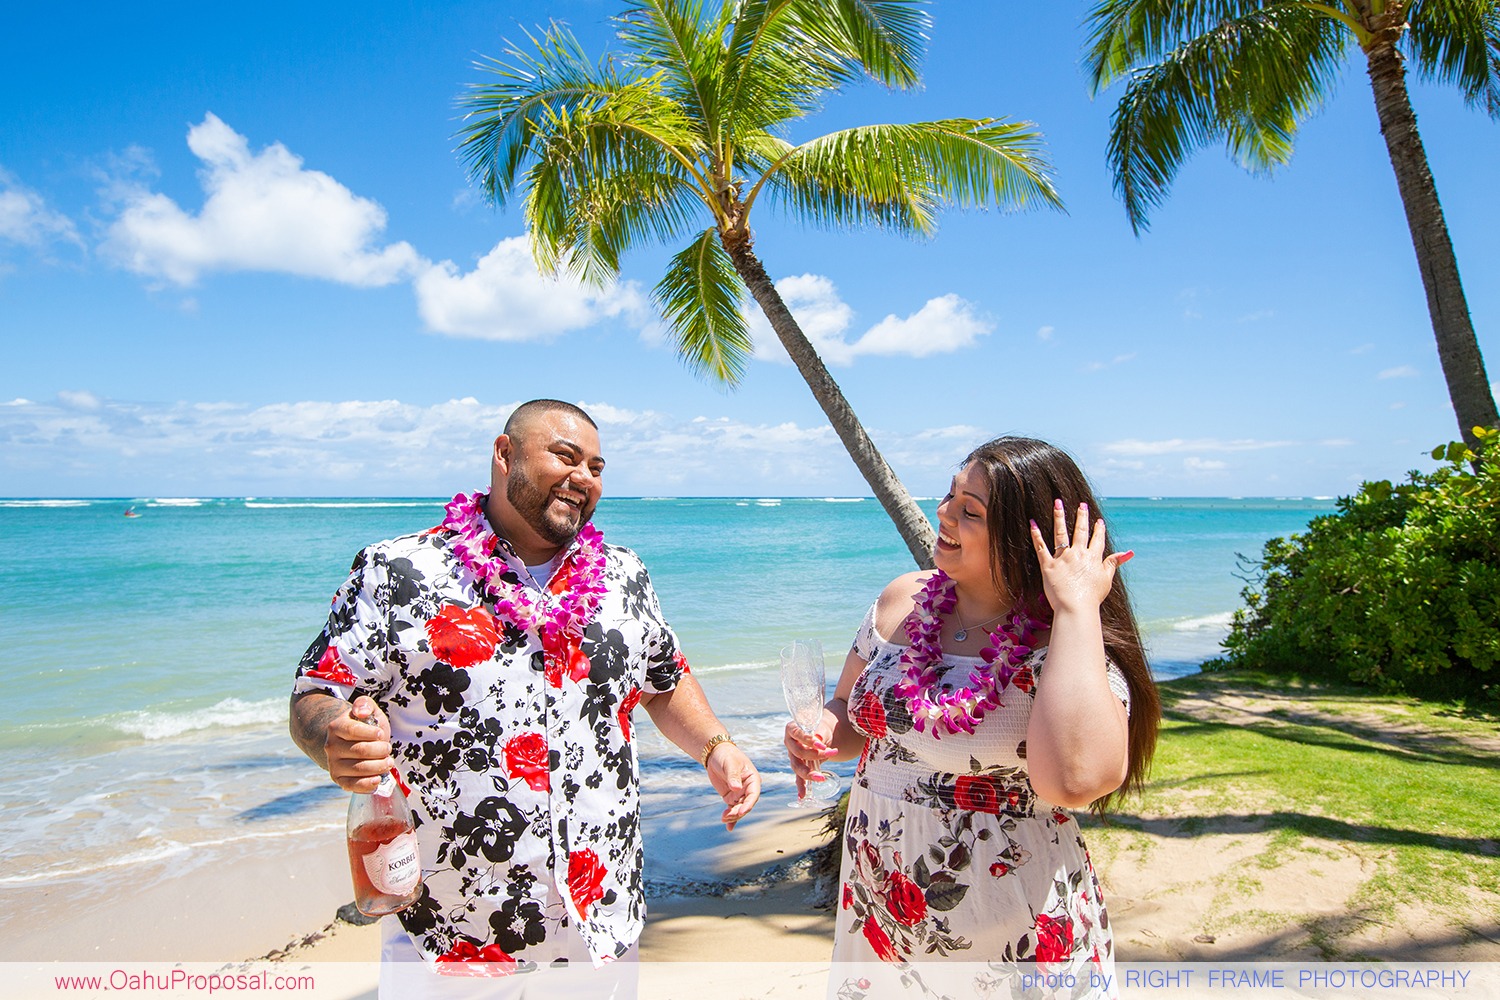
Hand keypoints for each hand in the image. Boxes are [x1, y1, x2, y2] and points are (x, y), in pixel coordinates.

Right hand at [325, 695, 394, 792]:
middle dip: (380, 750)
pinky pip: (352, 785)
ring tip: (388, 762)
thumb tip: (361, 712)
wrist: (354, 742)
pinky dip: (367, 785)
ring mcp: (333, 764)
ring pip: (359, 769)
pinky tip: (378, 780)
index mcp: (336, 727)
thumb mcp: (368, 710)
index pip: (353, 730)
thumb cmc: (366, 726)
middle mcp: (331, 746)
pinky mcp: (339, 779)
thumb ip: (365, 704)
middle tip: (388, 749)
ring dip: (379, 766)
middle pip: (360, 750)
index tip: (382, 734)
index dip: (372, 733)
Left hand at [705, 743, 760, 830]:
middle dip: (738, 812)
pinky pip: (732, 809)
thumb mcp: (729, 763)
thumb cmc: (726, 755)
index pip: (754, 794)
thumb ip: (733, 775)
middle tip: (728, 816)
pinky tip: (729, 828)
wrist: (716, 754)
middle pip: (746, 804)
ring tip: (723, 819)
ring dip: (733, 816)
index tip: (741, 811)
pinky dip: (731, 818)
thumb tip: (735, 788)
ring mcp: (740, 794)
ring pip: (739, 809)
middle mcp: (748, 788)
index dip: (749, 804)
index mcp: (753, 779)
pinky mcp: (731, 797)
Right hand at [783, 718, 836, 798]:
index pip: (797, 734)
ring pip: (797, 766)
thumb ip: (820, 732)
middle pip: (797, 752)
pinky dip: (801, 786)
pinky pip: (798, 777)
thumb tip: (819, 739)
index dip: (808, 740)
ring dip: (808, 773)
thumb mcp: (822, 727)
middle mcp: (789, 743)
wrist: (822, 734)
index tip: (822, 745)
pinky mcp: (798, 766)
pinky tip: (802, 796)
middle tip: (831, 753)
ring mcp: (792, 756)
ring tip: (821, 778)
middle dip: (814, 755)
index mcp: (792, 729)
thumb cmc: (820, 728)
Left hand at [1029, 499, 1133, 615]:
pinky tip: (1033, 523)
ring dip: (1059, 516)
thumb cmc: (1092, 597)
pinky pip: (1041, 547)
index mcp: (1093, 558)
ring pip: (1061, 533)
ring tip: (1057, 503)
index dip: (1098, 530)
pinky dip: (1036, 535)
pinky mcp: (1048, 565)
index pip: (1097, 540)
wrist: (1076, 607)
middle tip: (1081, 504)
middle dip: (1081, 516)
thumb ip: (1114, 563)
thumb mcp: (1107, 579)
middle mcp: (1078, 554)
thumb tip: (1129, 552)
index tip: (1098, 521)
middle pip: (1080, 531)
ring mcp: (1063, 558)